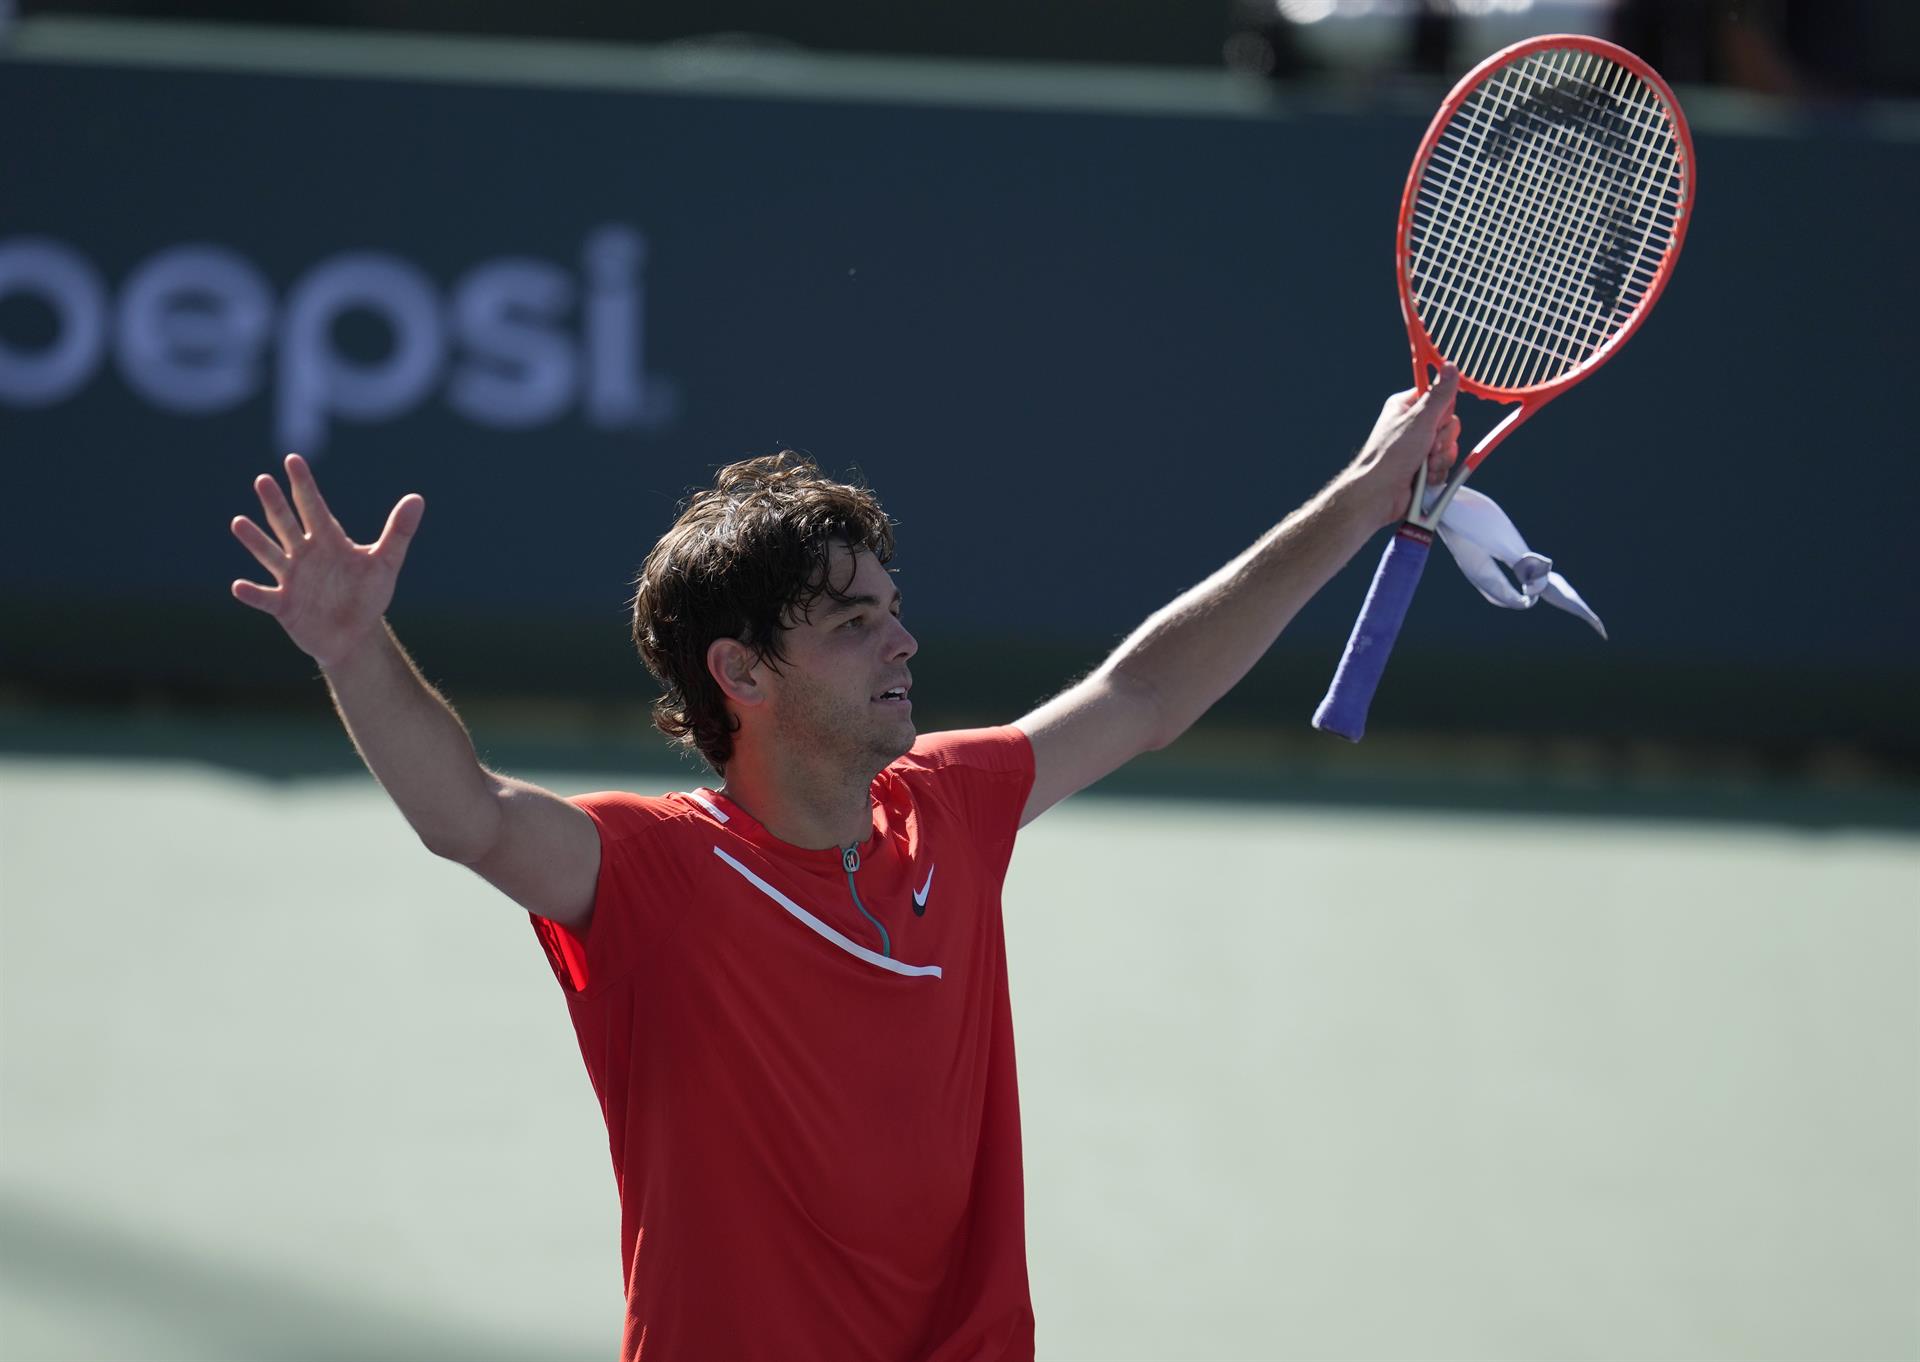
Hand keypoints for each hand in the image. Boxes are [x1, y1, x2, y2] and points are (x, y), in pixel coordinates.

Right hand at [230, 454, 423, 670]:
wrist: (355, 635)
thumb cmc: (369, 595)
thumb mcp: (386, 563)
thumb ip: (399, 531)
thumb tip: (417, 498)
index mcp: (329, 541)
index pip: (314, 508)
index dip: (304, 485)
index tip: (292, 459)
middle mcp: (305, 555)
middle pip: (287, 525)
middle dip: (276, 504)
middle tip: (262, 479)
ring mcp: (292, 579)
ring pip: (270, 555)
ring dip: (256, 541)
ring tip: (239, 523)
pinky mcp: (284, 605)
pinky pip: (265, 597)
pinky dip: (252, 593)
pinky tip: (239, 586)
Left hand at [1341, 365, 1461, 527]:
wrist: (1378, 494)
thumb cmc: (1389, 456)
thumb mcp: (1420, 420)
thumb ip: (1439, 395)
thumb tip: (1450, 367)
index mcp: (1406, 407)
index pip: (1439, 398)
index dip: (1443, 412)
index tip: (1435, 421)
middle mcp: (1412, 426)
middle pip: (1449, 424)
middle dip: (1444, 440)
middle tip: (1428, 447)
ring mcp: (1418, 448)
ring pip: (1449, 447)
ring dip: (1441, 459)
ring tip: (1424, 466)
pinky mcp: (1423, 468)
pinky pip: (1444, 466)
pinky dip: (1438, 473)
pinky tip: (1424, 478)